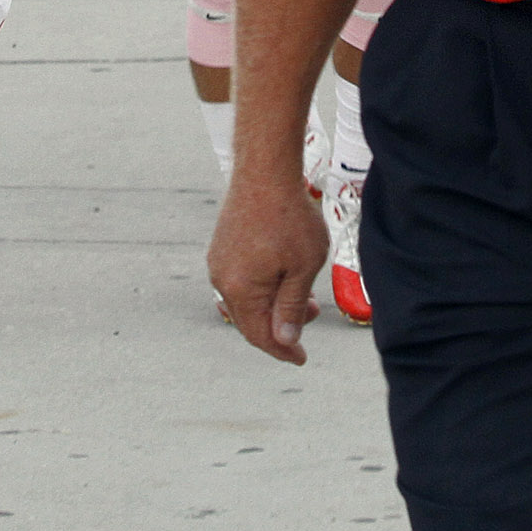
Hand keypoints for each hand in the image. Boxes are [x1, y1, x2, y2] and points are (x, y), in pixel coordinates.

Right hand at [209, 166, 326, 363]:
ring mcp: (219, 262)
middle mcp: (222, 279)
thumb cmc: (289, 217)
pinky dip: (261, 288)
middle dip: (279, 327)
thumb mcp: (303, 267)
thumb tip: (284, 339)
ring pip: (244, 300)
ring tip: (302, 294)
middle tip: (311, 316)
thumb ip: (292, 307)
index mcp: (241, 290)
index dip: (283, 350)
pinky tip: (282, 275)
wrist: (265, 172)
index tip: (301, 359)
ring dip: (272, 305)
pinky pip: (240, 281)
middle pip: (249, 321)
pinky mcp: (222, 247)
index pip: (260, 335)